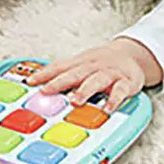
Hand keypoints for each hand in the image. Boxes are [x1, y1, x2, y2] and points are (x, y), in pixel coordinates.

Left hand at [27, 38, 162, 109]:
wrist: (132, 55)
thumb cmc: (103, 64)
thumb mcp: (82, 65)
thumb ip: (64, 75)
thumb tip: (39, 87)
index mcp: (81, 63)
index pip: (60, 66)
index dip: (45, 73)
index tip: (30, 82)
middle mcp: (94, 67)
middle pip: (75, 73)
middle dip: (60, 82)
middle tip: (47, 91)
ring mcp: (110, 74)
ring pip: (96, 80)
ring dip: (85, 90)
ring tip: (75, 101)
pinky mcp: (126, 82)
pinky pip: (120, 91)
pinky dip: (114, 99)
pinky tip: (107, 109)